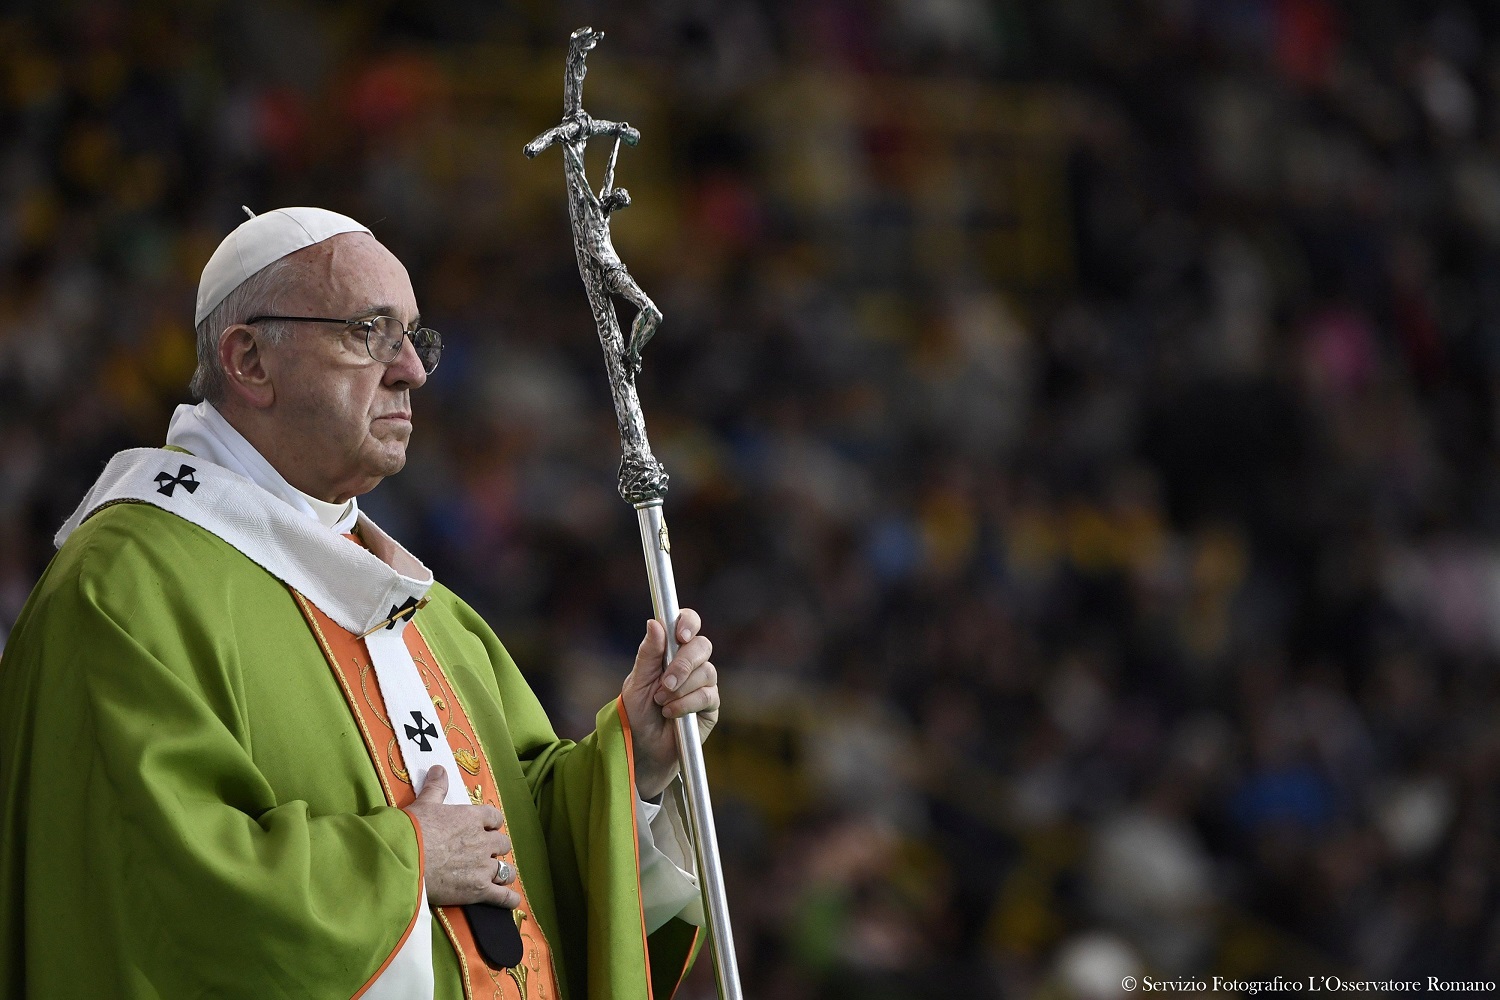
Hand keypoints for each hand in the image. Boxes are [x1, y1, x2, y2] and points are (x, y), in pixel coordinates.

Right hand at [403, 766, 519, 907]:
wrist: (403, 860)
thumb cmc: (412, 830)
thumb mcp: (424, 804)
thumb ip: (436, 787)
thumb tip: (439, 769)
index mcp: (472, 818)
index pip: (494, 818)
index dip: (491, 824)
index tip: (485, 828)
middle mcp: (483, 841)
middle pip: (502, 844)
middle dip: (495, 848)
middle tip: (485, 853)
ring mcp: (483, 867)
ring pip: (506, 869)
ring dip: (502, 871)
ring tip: (498, 875)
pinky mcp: (479, 890)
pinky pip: (502, 896)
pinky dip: (508, 899)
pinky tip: (511, 900)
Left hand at [620, 609, 718, 799]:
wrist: (642, 747)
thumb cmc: (637, 712)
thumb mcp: (637, 681)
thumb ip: (648, 654)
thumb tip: (655, 623)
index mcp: (671, 650)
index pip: (688, 623)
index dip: (689, 622)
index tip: (680, 635)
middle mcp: (691, 663)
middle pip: (702, 646)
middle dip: (683, 663)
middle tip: (665, 682)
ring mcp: (704, 684)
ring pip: (706, 672)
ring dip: (681, 688)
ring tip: (661, 703)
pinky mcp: (711, 706)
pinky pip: (707, 696)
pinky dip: (686, 704)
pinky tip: (672, 713)